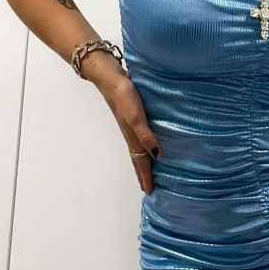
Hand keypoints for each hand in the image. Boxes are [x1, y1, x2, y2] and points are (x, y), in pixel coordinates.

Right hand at [100, 73, 161, 194]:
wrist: (111, 78)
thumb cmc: (123, 96)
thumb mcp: (136, 117)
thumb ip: (146, 135)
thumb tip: (157, 155)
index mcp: (132, 137)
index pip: (140, 162)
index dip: (145, 176)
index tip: (149, 192)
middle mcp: (131, 133)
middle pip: (138, 158)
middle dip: (143, 173)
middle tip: (149, 187)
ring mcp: (131, 124)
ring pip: (139, 148)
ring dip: (144, 160)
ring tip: (150, 169)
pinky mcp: (134, 115)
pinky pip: (141, 136)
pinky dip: (146, 144)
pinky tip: (150, 141)